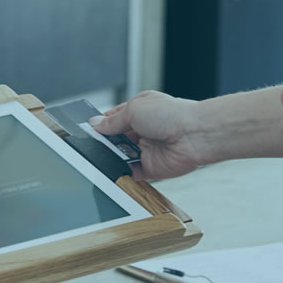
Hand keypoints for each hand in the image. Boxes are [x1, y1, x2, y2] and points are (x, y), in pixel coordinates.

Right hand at [89, 91, 213, 180]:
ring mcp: (147, 149)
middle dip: (106, 142)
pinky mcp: (152, 167)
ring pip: (122, 156)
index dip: (101, 124)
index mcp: (140, 109)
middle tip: (95, 144)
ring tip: (106, 155)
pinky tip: (115, 169)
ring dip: (113, 156)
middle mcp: (144, 129)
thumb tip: (95, 124)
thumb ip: (112, 121)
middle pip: (116, 138)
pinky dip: (122, 173)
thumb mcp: (134, 109)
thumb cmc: (172, 115)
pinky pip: (132, 173)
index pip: (114, 118)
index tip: (88, 130)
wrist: (194, 135)